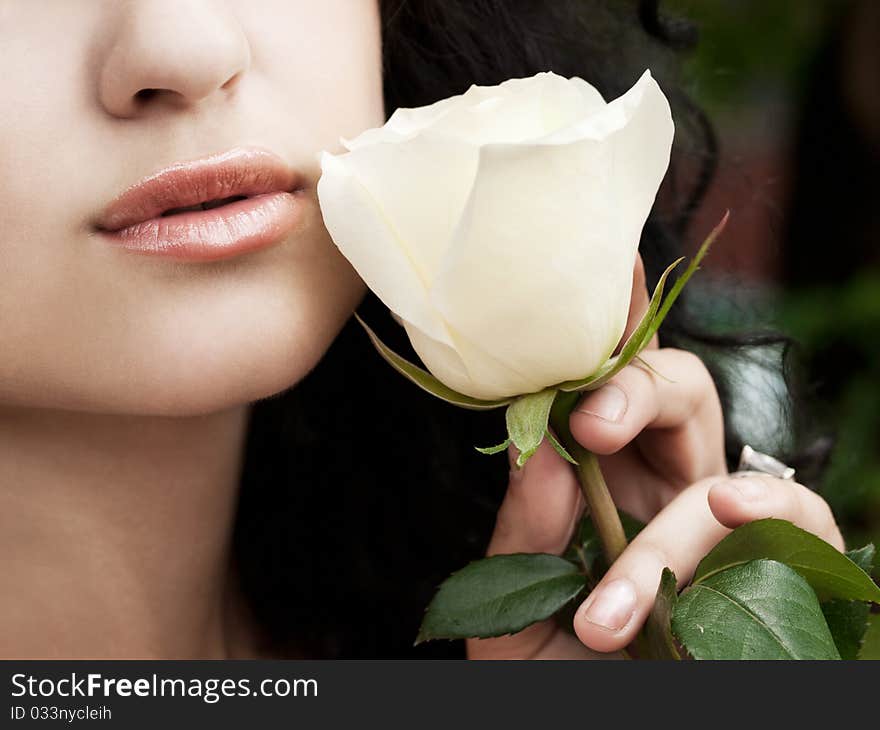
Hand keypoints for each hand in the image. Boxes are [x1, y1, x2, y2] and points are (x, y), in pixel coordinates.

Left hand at [466, 255, 844, 658]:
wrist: (601, 729)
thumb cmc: (557, 675)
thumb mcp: (512, 615)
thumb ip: (521, 538)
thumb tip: (538, 452)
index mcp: (600, 484)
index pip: (603, 389)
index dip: (601, 335)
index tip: (584, 306)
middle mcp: (665, 489)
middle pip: (676, 388)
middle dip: (635, 388)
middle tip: (589, 427)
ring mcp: (724, 529)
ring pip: (725, 459)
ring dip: (673, 524)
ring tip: (615, 606)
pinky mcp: (779, 572)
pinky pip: (802, 517)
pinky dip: (770, 515)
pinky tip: (724, 530)